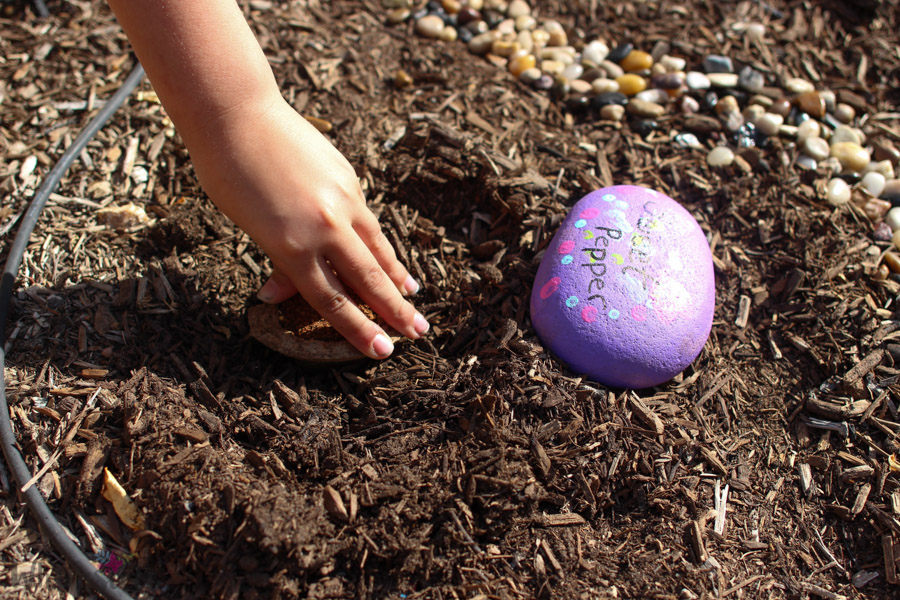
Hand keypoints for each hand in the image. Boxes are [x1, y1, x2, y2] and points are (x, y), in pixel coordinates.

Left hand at [182, 94, 427, 358]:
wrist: (238, 115)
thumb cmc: (228, 174)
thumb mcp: (248, 226)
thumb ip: (277, 261)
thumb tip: (279, 292)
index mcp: (292, 247)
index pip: (332, 302)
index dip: (359, 331)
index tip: (382, 351)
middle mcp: (323, 228)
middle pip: (367, 280)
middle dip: (395, 311)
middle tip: (419, 333)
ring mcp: (341, 201)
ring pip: (377, 248)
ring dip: (397, 276)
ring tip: (415, 297)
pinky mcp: (349, 178)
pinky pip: (368, 220)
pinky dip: (381, 242)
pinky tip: (389, 254)